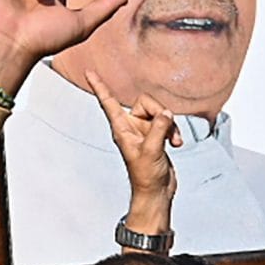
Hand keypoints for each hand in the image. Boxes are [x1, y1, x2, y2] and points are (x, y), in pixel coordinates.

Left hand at [88, 70, 178, 224]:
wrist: (156, 192)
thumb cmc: (146, 176)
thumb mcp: (151, 151)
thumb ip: (158, 128)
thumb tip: (166, 113)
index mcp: (122, 129)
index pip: (108, 102)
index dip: (100, 86)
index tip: (89, 72)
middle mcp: (132, 127)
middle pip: (146, 103)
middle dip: (160, 112)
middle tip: (166, 128)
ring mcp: (144, 131)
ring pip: (160, 112)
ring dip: (170, 125)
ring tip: (172, 140)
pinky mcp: (156, 136)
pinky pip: (167, 123)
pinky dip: (174, 131)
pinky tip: (175, 143)